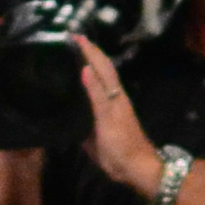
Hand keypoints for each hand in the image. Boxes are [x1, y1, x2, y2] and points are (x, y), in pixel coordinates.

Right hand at [72, 38, 162, 199]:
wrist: (134, 168)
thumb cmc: (122, 144)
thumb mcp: (107, 119)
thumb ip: (96, 94)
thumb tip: (85, 68)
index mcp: (113, 94)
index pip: (101, 65)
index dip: (89, 50)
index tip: (75, 36)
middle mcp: (111, 97)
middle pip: (101, 70)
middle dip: (88, 54)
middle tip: (70, 43)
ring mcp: (108, 109)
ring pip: (98, 82)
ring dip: (87, 68)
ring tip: (70, 59)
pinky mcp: (103, 121)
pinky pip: (92, 98)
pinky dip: (84, 89)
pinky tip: (74, 90)